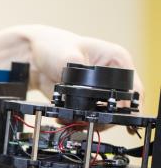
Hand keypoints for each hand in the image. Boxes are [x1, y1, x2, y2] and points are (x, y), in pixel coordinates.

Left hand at [22, 25, 143, 110]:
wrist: (34, 58)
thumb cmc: (54, 46)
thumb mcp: (69, 57)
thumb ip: (81, 77)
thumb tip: (86, 95)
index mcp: (117, 61)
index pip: (133, 87)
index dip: (128, 106)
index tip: (118, 117)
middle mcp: (111, 78)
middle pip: (120, 106)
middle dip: (105, 117)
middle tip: (88, 120)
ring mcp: (98, 91)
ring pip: (103, 115)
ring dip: (89, 120)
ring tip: (72, 119)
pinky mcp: (84, 101)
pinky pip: (86, 117)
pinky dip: (77, 121)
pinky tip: (66, 119)